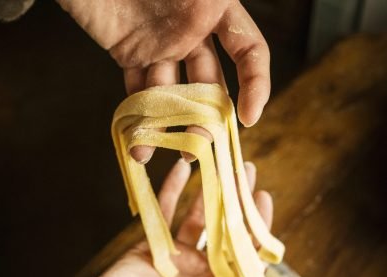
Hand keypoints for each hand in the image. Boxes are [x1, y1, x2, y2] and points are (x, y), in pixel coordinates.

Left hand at [57, 0, 269, 160]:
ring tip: (159, 151)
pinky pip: (139, 89)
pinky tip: (136, 140)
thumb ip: (215, 2)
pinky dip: (138, 115)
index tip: (248, 117)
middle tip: (194, 149)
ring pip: (173, 93)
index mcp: (214, 7)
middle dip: (205, 120)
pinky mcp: (131, 52)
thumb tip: (236, 22)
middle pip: (209, 83)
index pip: (249, 50)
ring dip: (168, 125)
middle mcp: (192, 30)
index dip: (256, 84)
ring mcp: (161, 45)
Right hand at [74, 159, 273, 276]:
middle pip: (226, 227)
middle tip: (245, 170)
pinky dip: (173, 189)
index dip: (257, 223)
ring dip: (210, 190)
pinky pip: (166, 210)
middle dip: (236, 199)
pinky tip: (182, 169)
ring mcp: (178, 253)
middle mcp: (203, 267)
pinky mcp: (154, 242)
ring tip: (220, 164)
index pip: (246, 249)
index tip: (262, 196)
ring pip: (198, 214)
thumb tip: (262, 268)